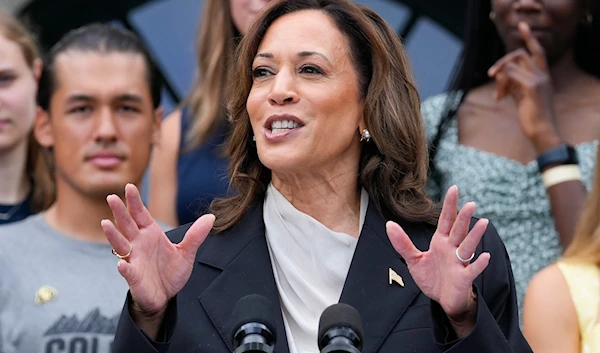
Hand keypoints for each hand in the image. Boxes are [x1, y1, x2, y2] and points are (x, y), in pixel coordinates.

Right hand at [102, 184, 214, 318]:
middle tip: (112, 197)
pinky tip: (122, 264)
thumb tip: (211, 217)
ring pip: (121, 245)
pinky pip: (127, 271)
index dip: (134, 201)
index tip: (129, 186)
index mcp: (150, 234)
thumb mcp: (186, 252)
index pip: (140, 214)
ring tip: (106, 223)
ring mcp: (134, 259)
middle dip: (120, 211)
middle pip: (127, 225)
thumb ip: (196, 235)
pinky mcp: (134, 276)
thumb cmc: (171, 272)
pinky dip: (124, 267)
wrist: (165, 296)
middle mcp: (139, 244)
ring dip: (113, 235)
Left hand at [386, 186, 489, 335]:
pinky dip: (478, 264)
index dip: (449, 205)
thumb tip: (389, 224)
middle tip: (470, 204)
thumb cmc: (432, 278)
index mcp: (441, 242)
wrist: (442, 300)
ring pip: (468, 246)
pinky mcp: (464, 278)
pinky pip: (472, 270)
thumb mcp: (413, 259)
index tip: (454, 189)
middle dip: (463, 218)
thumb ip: (402, 243)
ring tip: (483, 222)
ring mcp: (459, 263)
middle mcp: (452, 249)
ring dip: (475, 235)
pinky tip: (485, 256)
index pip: (446, 220)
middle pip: (458, 230)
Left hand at [488, 22, 559, 150]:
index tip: (521, 25)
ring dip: (499, 77)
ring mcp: (538, 80)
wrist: (541, 131)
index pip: (538, 51)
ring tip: (499, 95)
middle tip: (491, 74)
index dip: (529, 37)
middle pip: (519, 54)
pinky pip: (509, 74)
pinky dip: (500, 85)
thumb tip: (500, 75)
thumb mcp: (521, 96)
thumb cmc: (531, 117)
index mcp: (543, 75)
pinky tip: (499, 98)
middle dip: (502, 62)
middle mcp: (543, 74)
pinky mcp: (531, 87)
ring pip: (511, 64)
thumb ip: (513, 83)